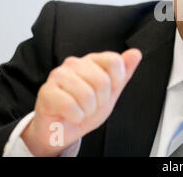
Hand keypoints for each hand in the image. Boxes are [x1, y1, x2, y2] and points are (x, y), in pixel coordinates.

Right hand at [21, 48, 141, 156]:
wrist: (63, 130)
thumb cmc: (86, 108)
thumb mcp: (111, 92)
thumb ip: (124, 72)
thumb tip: (135, 53)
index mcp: (92, 60)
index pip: (114, 60)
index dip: (117, 80)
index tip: (109, 91)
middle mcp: (74, 63)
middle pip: (102, 80)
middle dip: (101, 101)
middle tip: (92, 105)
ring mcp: (58, 75)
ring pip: (87, 94)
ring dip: (87, 111)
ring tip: (80, 110)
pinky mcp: (46, 91)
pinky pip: (70, 106)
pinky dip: (75, 116)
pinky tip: (70, 115)